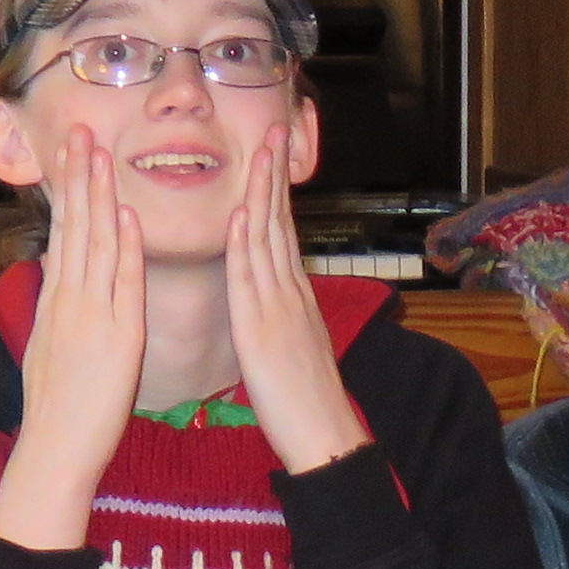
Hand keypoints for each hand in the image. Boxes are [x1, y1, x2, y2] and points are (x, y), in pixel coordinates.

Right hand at [0, 129, 145, 555]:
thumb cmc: (58, 410)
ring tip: (99, 152)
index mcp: (56, 303)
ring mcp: (90, 316)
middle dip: (77, 176)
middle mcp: (69, 301)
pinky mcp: (115, 338)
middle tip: (79, 130)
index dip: (68, 191)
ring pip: (94, 245)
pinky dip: (123, 249)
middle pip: (74, 227)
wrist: (54, 450)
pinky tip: (126, 217)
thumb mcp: (52, 351)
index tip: (71, 154)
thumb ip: (62, 314)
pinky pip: (120, 286)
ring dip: (99, 196)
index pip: (64, 234)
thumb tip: (63, 285)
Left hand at [218, 126, 369, 472]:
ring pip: (268, 240)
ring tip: (259, 151)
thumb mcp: (294, 347)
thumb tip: (273, 299)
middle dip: (273, 176)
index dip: (276, 193)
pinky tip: (243, 214)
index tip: (271, 157)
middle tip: (271, 131)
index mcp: (293, 297)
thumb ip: (283, 316)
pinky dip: (247, 244)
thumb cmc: (304, 402)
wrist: (324, 437)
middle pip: (279, 224)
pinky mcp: (264, 331)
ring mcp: (279, 309)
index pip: (282, 234)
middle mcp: (289, 294)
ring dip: (262, 192)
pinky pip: (253, 280)